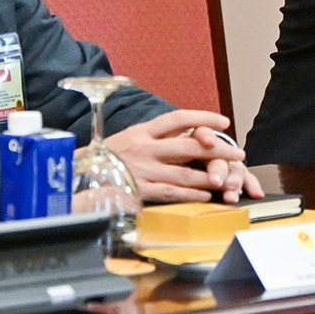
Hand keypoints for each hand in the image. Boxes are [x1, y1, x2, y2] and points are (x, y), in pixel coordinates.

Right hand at [103, 109, 265, 204]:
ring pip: (183, 173)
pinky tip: (205, 194)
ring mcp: (142, 171)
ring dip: (208, 176)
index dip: (203, 119)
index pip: (178, 119)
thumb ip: (157, 136)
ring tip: (226, 177)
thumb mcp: (130, 137)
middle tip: (238, 154)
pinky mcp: (139, 191)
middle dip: (217, 150)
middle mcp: (143, 149)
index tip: (223, 122)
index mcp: (141, 131)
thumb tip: (190, 131)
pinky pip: (171, 192)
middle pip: (187, 147)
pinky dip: (191, 194)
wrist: (77, 176)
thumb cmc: (108, 156)